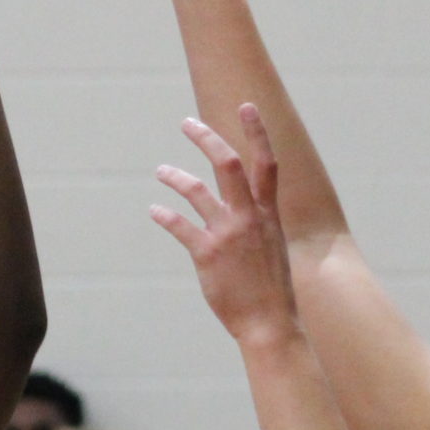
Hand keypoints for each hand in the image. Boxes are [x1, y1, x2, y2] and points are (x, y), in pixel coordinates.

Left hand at [152, 105, 300, 344]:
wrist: (270, 324)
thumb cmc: (271, 290)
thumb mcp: (273, 249)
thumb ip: (259, 225)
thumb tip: (248, 213)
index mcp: (268, 214)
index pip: (266, 163)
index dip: (257, 132)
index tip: (246, 106)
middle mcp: (248, 217)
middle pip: (226, 163)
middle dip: (206, 138)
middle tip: (187, 123)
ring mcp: (226, 234)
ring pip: (195, 190)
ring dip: (175, 176)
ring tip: (161, 171)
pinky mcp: (206, 254)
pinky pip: (179, 226)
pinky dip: (164, 215)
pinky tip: (155, 210)